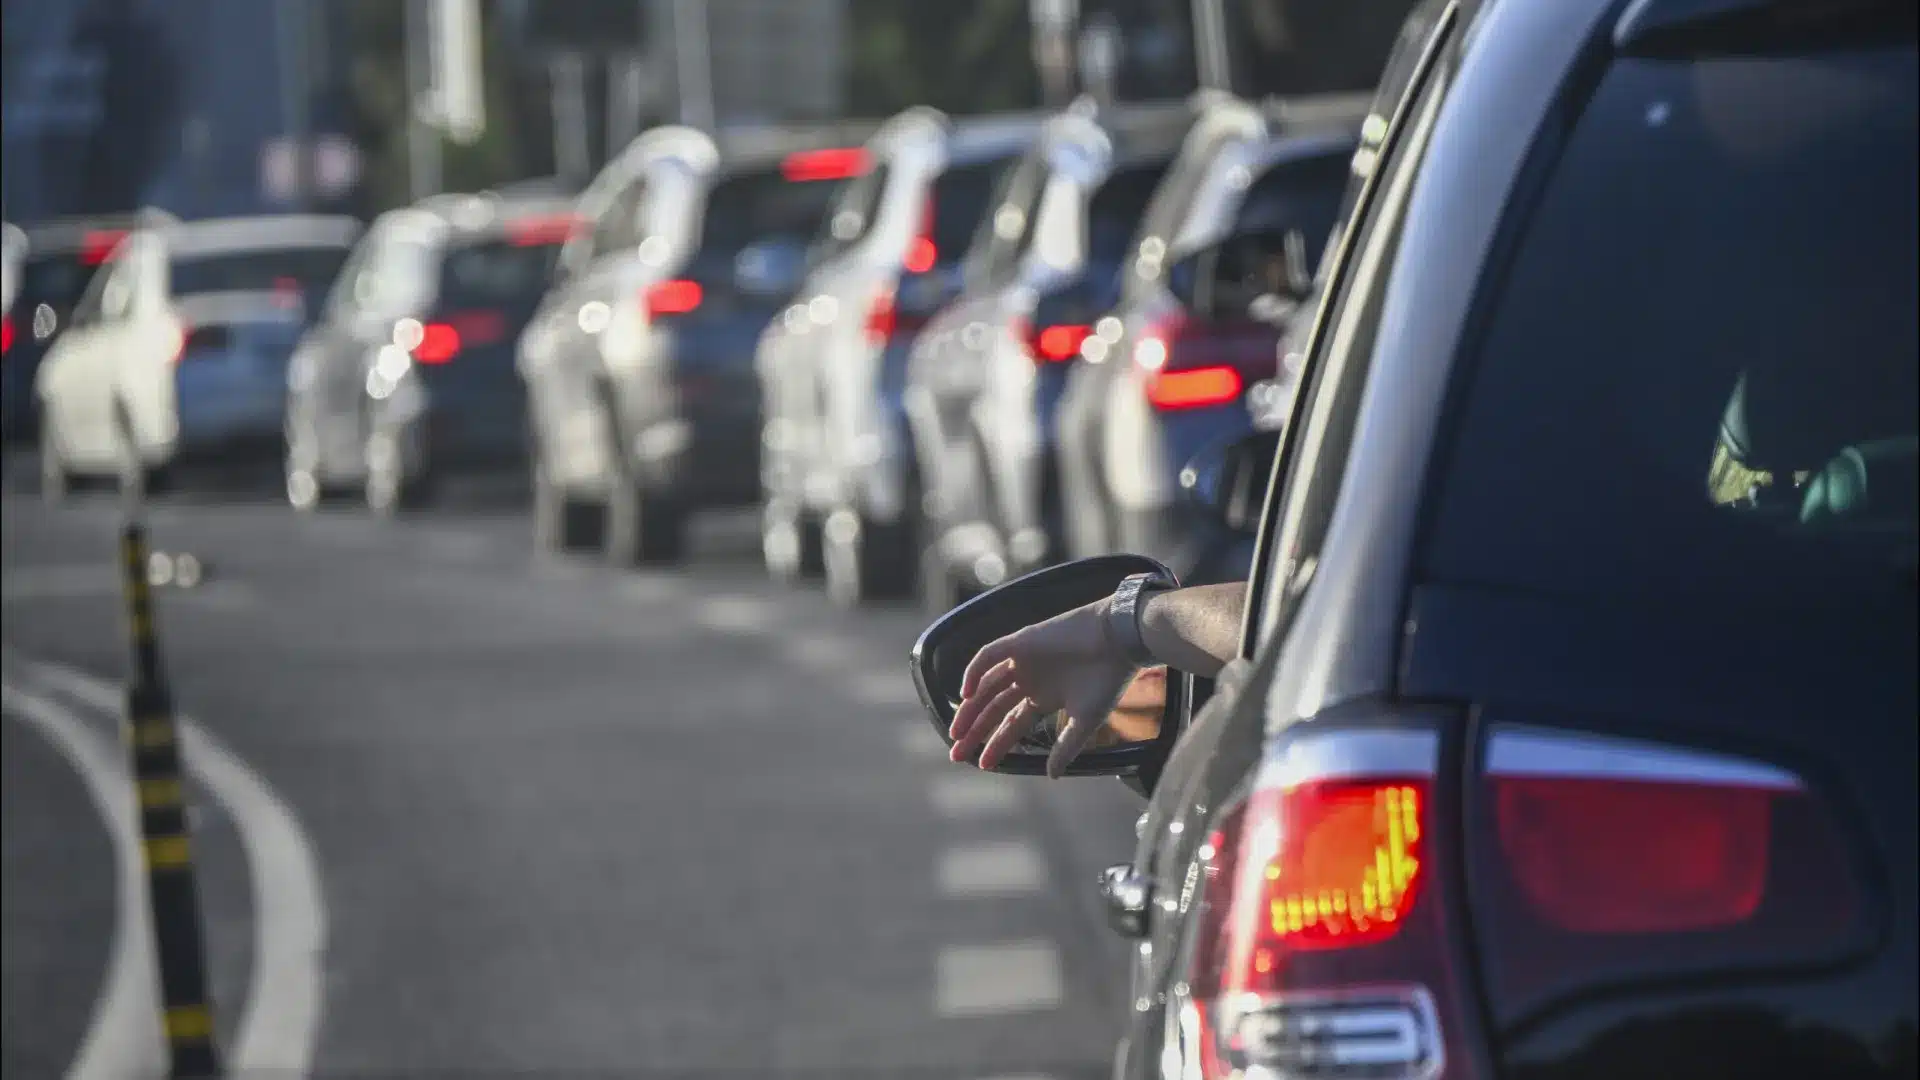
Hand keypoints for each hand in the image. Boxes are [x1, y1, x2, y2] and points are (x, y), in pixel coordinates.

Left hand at [949, 597, 1140, 777]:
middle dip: (975, 731)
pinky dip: (974, 671)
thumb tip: (1052, 777)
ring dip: (970, 708)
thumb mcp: (1085, 721)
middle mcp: (1029, 680)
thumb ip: (1066, 747)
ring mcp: (1023, 660)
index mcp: (1044, 698)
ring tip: (956, 732)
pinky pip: (988, 655)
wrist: (1119, 641)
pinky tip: (967, 694)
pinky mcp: (1021, 641)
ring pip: (986, 685)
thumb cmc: (1107, 680)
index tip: (982, 765)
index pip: (1011, 724)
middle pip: (993, 708)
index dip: (996, 744)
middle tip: (956, 754)